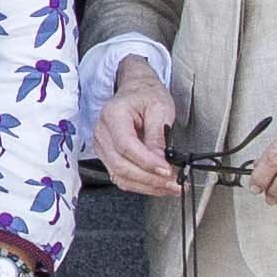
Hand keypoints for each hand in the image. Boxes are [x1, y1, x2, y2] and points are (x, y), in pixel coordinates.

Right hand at [88, 59, 186, 201]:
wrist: (137, 90)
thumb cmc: (146, 95)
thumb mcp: (160, 108)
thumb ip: (158, 136)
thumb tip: (161, 162)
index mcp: (113, 115)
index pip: (126, 146)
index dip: (147, 162)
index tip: (167, 170)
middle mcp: (102, 132)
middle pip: (121, 165)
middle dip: (149, 179)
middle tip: (174, 183)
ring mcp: (102, 147)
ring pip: (120, 176)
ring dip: (147, 186)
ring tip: (170, 187)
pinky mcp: (108, 157)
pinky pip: (122, 177)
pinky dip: (141, 185)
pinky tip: (158, 185)